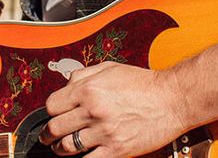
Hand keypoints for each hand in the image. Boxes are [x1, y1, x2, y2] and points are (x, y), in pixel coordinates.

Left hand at [38, 62, 186, 156]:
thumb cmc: (141, 83)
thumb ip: (83, 74)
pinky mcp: (117, 150)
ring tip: (60, 149)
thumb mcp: (108, 68)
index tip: (51, 116)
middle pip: (56, 128)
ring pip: (68, 147)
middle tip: (47, 138)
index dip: (49, 112)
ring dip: (61, 149)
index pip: (52, 105)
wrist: (171, 99)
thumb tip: (66, 84)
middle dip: (48, 135)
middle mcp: (92, 110)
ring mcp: (104, 132)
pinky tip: (81, 157)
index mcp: (87, 89)